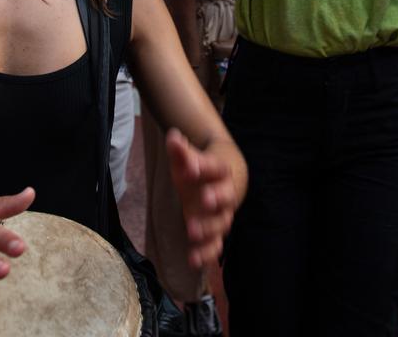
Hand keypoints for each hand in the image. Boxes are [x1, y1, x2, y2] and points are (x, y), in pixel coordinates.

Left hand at [167, 128, 242, 268]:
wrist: (223, 180)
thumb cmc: (201, 168)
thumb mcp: (188, 157)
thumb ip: (180, 150)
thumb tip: (173, 137)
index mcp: (220, 171)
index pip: (215, 167)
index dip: (204, 166)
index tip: (190, 167)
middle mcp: (225, 194)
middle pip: (224, 197)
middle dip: (215, 199)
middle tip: (204, 200)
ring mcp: (221, 215)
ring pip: (221, 224)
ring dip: (208, 228)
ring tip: (191, 231)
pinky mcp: (214, 232)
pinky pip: (214, 245)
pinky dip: (206, 254)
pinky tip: (193, 260)